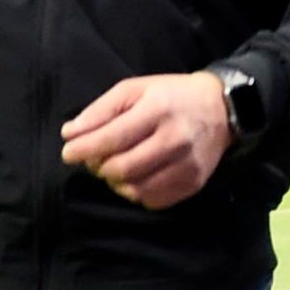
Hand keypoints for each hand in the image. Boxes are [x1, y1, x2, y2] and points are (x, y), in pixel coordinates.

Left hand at [61, 71, 236, 210]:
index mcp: (157, 110)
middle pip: (122, 169)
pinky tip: (135, 177)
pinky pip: (153, 200)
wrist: (221, 108)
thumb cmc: (170, 95)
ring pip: (135, 189)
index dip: (84, 149)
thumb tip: (70, 134)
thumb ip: (101, 110)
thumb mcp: (134, 89)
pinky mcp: (193, 183)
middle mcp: (175, 139)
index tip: (68, 153)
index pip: (112, 138)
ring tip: (114, 167)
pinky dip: (135, 192)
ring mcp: (187, 165)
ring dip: (115, 182)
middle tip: (94, 159)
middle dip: (98, 167)